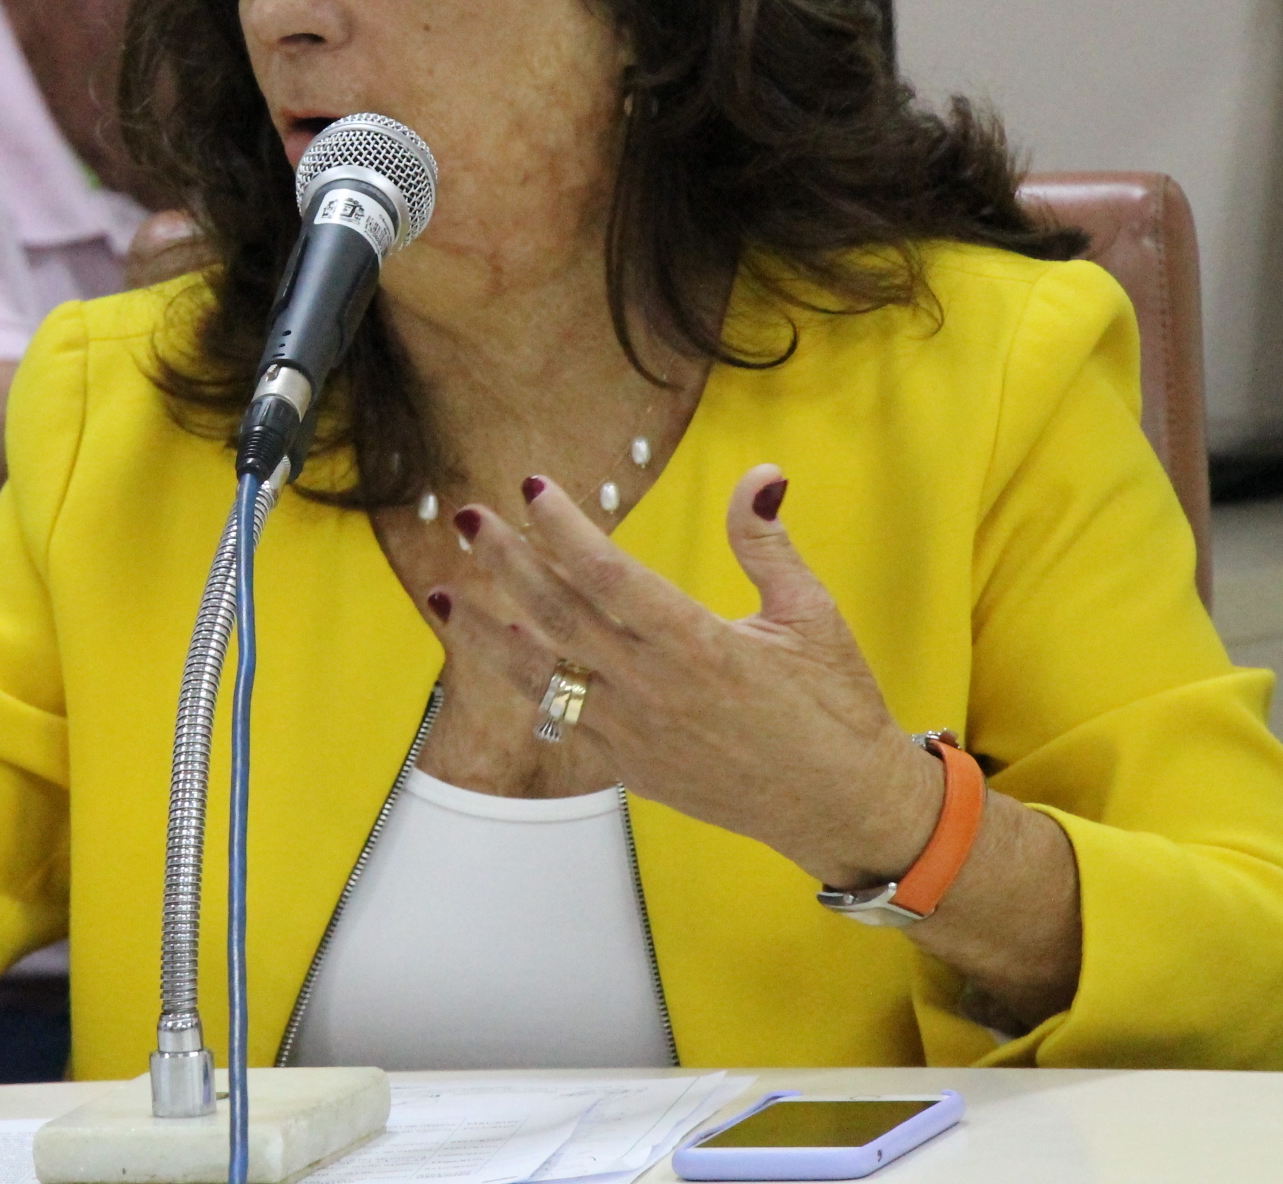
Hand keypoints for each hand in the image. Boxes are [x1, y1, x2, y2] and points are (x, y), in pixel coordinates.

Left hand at [435, 466, 939, 888]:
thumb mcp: (811, 613)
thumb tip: (760, 475)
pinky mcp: (630, 769)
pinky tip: (495, 655)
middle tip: (467, 517)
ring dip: (484, 632)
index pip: (609, 575)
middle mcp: (653, 688)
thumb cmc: (835, 707)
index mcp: (697, 643)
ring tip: (440, 594)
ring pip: (541, 675)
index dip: (564, 530)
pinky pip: (562, 720)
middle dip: (505, 562)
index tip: (534, 489)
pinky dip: (525, 685)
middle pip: (558, 615)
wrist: (842, 807)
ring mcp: (634, 734)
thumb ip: (766, 543)